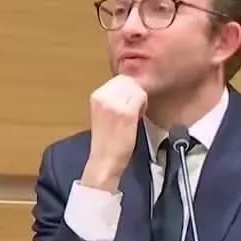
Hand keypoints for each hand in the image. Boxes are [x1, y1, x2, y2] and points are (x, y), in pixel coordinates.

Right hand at [81, 74, 146, 191]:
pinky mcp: (126, 113)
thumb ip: (113, 97)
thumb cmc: (107, 139)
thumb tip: (129, 86)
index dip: (128, 90)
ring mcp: (114, 104)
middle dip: (134, 92)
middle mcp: (103, 96)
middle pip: (128, 81)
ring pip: (136, 88)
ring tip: (135, 114)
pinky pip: (141, 98)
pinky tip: (138, 118)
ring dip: (140, 99)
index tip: (127, 104)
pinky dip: (143, 107)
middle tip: (133, 110)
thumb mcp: (104, 112)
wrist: (105, 160)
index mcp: (96, 95)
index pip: (120, 79)